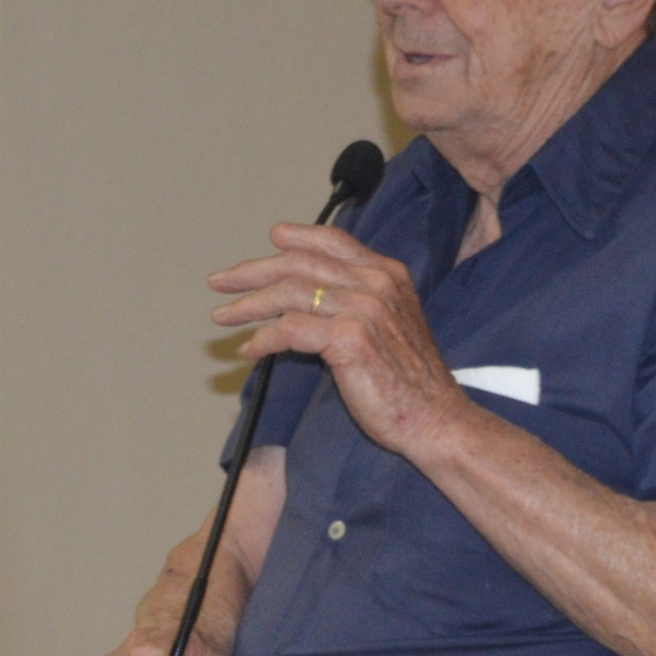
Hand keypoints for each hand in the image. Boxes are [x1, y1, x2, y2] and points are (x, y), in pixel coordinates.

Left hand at [209, 224, 475, 464]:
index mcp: (387, 274)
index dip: (297, 237)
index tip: (270, 240)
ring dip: (248, 305)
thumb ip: (358, 302)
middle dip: (253, 271)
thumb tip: (310, 298)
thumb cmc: (409, 383)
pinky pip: (291, 330)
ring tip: (223, 317)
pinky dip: (263, 338)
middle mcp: (376, 283)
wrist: (435, 418)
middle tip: (220, 281)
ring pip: (290, 293)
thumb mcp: (389, 325)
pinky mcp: (350, 339)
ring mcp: (364, 308)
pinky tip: (249, 349)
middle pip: (300, 263)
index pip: (333, 241)